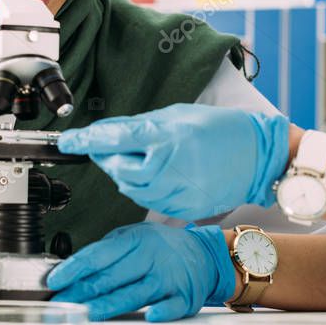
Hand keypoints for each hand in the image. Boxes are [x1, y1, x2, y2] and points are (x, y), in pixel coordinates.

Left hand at [46, 222, 234, 321]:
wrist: (204, 255)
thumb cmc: (162, 248)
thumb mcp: (135, 237)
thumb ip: (108, 250)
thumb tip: (74, 268)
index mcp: (136, 240)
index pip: (99, 254)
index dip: (74, 268)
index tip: (55, 280)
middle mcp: (151, 257)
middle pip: (112, 277)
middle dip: (82, 291)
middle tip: (61, 303)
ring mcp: (168, 278)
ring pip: (134, 294)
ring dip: (107, 306)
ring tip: (84, 313)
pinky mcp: (184, 297)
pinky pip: (170, 306)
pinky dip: (161, 311)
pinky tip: (149, 316)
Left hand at [58, 104, 290, 220]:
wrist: (259, 156)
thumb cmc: (222, 129)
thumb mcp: (179, 115)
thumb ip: (141, 126)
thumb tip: (108, 131)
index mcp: (168, 138)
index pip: (115, 139)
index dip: (86, 141)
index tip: (66, 142)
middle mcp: (170, 167)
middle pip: (118, 169)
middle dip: (108, 158)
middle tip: (108, 146)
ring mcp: (178, 192)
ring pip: (131, 189)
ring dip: (126, 174)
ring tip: (141, 159)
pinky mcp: (184, 209)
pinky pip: (150, 202)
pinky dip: (145, 189)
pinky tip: (158, 175)